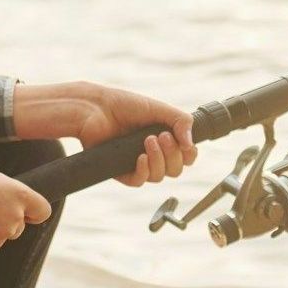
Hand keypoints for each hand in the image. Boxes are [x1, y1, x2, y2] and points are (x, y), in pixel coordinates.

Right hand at [0, 165, 52, 252]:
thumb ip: (4, 189)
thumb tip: (7, 196)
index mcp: (19, 194)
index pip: (43, 210)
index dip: (35, 212)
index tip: (28, 212)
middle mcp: (16, 215)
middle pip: (20, 224)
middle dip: (7, 220)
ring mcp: (4, 232)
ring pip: (4, 234)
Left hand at [12, 82, 196, 186]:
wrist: (95, 107)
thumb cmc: (125, 105)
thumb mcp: (159, 109)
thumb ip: (181, 122)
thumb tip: (192, 145)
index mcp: (164, 140)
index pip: (186, 157)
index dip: (189, 154)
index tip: (183, 141)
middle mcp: (152, 154)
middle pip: (176, 170)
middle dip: (173, 154)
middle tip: (162, 136)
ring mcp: (136, 163)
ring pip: (160, 176)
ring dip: (159, 159)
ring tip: (147, 140)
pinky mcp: (120, 171)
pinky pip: (139, 181)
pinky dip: (144, 170)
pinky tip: (140, 157)